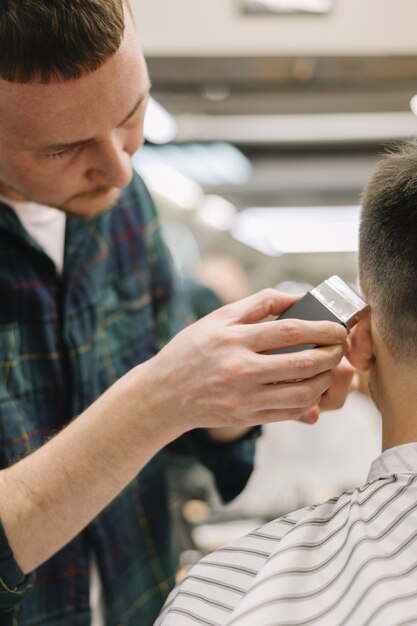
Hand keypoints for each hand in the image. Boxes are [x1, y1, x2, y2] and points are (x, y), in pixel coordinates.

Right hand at [147, 289, 348, 435]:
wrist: (162, 394)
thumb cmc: (191, 350)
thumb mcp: (217, 318)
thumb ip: (258, 304)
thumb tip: (298, 297)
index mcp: (233, 339)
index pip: (290, 330)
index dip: (322, 329)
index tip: (338, 328)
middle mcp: (239, 369)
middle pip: (302, 363)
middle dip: (332, 355)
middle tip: (340, 347)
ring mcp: (244, 398)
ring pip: (301, 392)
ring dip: (325, 379)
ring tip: (328, 368)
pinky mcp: (246, 417)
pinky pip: (289, 411)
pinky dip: (308, 399)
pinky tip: (311, 387)